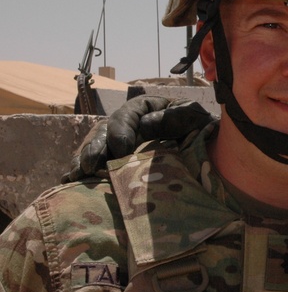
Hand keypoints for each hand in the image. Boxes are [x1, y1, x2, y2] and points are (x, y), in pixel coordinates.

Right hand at [62, 95, 215, 181]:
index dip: (121, 131)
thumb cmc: (204, 130)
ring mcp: (120, 142)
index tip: (122, 150)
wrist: (212, 150)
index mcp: (146, 109)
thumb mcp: (198, 118)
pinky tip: (72, 183)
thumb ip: (179, 116)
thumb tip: (147, 124)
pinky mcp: (116, 160)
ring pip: (95, 148)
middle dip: (95, 149)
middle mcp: (128, 124)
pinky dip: (82, 172)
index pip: (126, 115)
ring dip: (84, 162)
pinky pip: (94, 164)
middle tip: (91, 167)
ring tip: (76, 176)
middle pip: (104, 132)